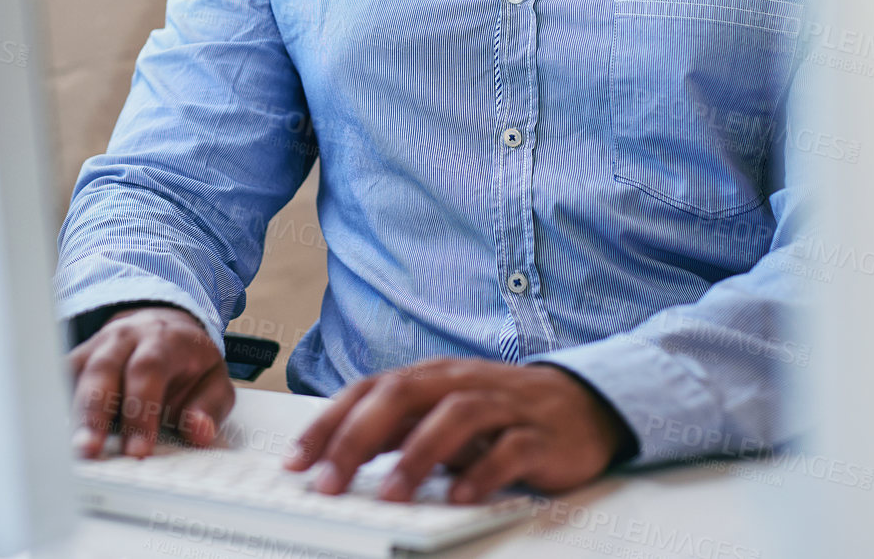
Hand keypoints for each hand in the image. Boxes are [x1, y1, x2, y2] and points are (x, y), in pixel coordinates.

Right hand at [68, 305, 235, 459]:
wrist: (163, 323)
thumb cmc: (188, 360)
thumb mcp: (215, 378)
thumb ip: (211, 406)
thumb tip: (198, 431)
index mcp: (163, 339)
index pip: (148, 370)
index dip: (140, 411)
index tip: (137, 451)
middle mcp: (125, 338)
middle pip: (103, 370)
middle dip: (93, 413)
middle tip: (88, 451)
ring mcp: (96, 346)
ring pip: (75, 373)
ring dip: (69, 412)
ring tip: (67, 449)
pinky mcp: (78, 359)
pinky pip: (60, 377)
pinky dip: (55, 403)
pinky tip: (53, 433)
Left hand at [283, 359, 630, 502]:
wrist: (578, 404)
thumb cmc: (496, 413)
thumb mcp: (437, 416)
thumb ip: (394, 432)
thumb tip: (335, 460)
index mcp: (428, 378)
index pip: (367, 391)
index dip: (328, 424)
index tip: (295, 462)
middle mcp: (458, 383)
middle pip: (401, 396)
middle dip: (357, 439)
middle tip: (329, 483)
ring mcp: (500, 406)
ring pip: (454, 417)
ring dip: (417, 456)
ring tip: (389, 495)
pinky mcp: (538, 435)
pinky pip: (509, 449)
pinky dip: (482, 471)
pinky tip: (460, 496)